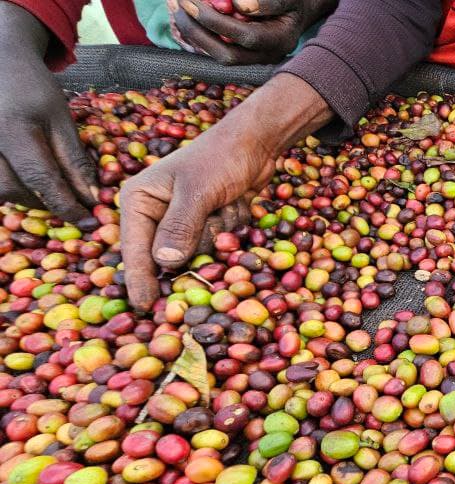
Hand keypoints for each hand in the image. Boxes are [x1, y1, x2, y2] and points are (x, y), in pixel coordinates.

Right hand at [0, 4, 97, 221]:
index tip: (88, 221)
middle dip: (45, 204)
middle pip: (13, 191)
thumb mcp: (61, 117)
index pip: (41, 180)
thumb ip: (74, 159)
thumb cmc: (32, 88)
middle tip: (71, 207)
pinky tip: (26, 183)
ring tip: (49, 192)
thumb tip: (91, 198)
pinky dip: (10, 188)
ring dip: (25, 199)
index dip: (65, 205)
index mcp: (14, 129)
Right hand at [120, 72, 332, 308]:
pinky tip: (234, 203)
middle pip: (170, 256)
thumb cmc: (219, 157)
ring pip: (199, 252)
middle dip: (198, 240)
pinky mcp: (208, 224)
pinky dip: (231, 227)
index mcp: (139, 201)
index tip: (146, 306)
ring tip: (224, 201)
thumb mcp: (198, 191)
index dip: (141, 279)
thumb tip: (164, 262)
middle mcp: (156, 213)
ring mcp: (183, 221)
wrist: (256, 142)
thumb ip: (181, 226)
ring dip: (219, 231)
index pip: (135, 249)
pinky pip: (219, 244)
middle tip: (211, 214)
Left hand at [172, 0, 335, 64]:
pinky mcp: (242, 54)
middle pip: (229, 54)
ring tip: (177, 6)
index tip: (198, 1)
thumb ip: (269, 1)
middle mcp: (267, 55)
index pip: (248, 36)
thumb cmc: (292, 1)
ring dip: (193, 32)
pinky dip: (196, 34)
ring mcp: (254, 58)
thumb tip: (239, 5)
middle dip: (200, 30)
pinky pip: (215, 50)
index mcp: (280, 40)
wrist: (298, 10)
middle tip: (182, 2)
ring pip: (219, 55)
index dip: (220, 21)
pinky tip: (184, 15)